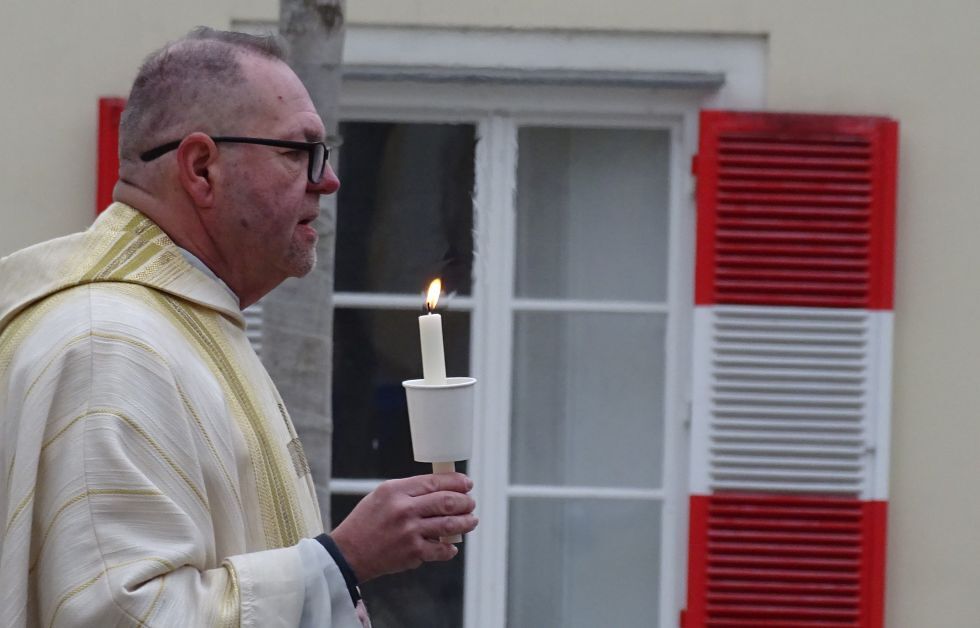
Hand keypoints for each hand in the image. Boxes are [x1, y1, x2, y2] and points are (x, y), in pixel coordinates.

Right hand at [330, 472, 477, 581]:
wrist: (348, 553)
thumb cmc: (366, 522)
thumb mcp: (381, 496)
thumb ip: (409, 491)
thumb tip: (440, 489)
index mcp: (396, 490)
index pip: (434, 481)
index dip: (456, 482)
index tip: (467, 484)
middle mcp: (404, 509)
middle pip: (447, 502)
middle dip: (465, 502)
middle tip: (471, 504)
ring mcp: (410, 532)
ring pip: (449, 524)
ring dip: (465, 523)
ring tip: (471, 521)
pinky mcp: (412, 552)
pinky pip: (441, 549)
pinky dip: (449, 548)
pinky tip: (452, 546)